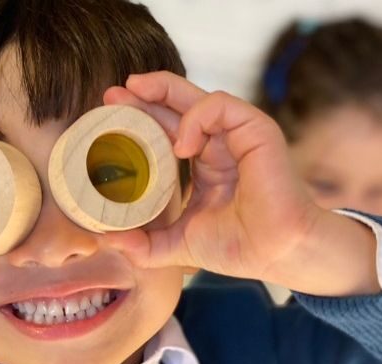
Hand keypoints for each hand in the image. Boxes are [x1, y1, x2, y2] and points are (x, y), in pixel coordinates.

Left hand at [104, 72, 379, 295]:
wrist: (276, 253)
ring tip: (133, 96)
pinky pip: (219, 106)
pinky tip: (180, 145)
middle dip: (144, 95)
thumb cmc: (239, 248)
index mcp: (205, 166)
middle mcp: (220, 146)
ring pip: (197, 97)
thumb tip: (106, 239)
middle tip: (112, 94)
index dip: (141, 120)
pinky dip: (195, 118)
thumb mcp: (178, 246)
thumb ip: (144, 245)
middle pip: (178, 107)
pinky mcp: (255, 130)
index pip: (169, 131)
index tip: (110, 115)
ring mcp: (238, 136)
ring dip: (162, 92)